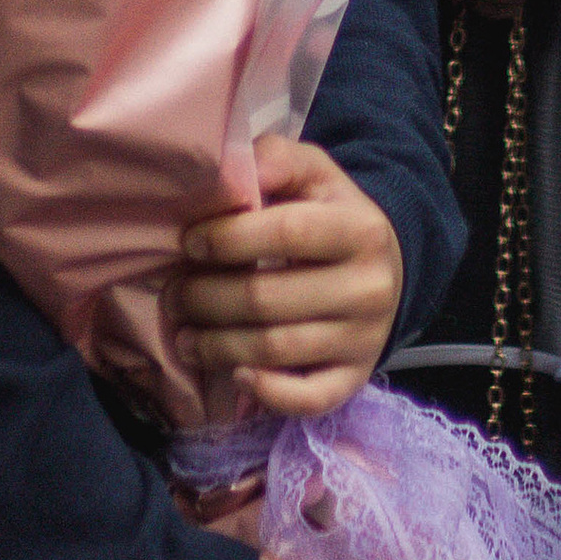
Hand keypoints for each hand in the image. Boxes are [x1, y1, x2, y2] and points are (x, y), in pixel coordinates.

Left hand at [170, 136, 402, 414]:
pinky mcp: (356, 378)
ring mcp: (365, 339)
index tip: (189, 242)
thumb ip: (275, 160)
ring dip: (217, 346)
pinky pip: (310, 399)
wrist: (387, 267)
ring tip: (183, 334)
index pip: (287, 233)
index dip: (229, 238)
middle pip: (268, 300)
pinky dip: (268, 392)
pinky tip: (235, 374)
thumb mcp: (313, 173)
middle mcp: (369, 288)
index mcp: (360, 229)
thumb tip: (233, 174)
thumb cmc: (330, 214)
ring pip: (276, 350)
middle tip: (173, 294)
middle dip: (206, 298)